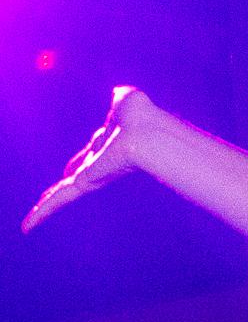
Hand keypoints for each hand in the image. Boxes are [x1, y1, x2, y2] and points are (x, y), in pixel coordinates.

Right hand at [22, 87, 155, 231]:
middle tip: (50, 198)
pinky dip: (41, 213)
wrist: (147, 132)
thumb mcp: (126, 101)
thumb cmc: (142, 116)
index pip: (89, 156)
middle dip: (65, 186)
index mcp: (108, 145)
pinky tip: (26, 227)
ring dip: (46, 208)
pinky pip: (59, 201)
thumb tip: (121, 94)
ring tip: (31, 222)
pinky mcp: (85, 184)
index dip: (80, 161)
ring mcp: (92, 176)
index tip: (71, 170)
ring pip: (63, 194)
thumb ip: (120, 98)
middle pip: (76, 177)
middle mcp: (100, 164)